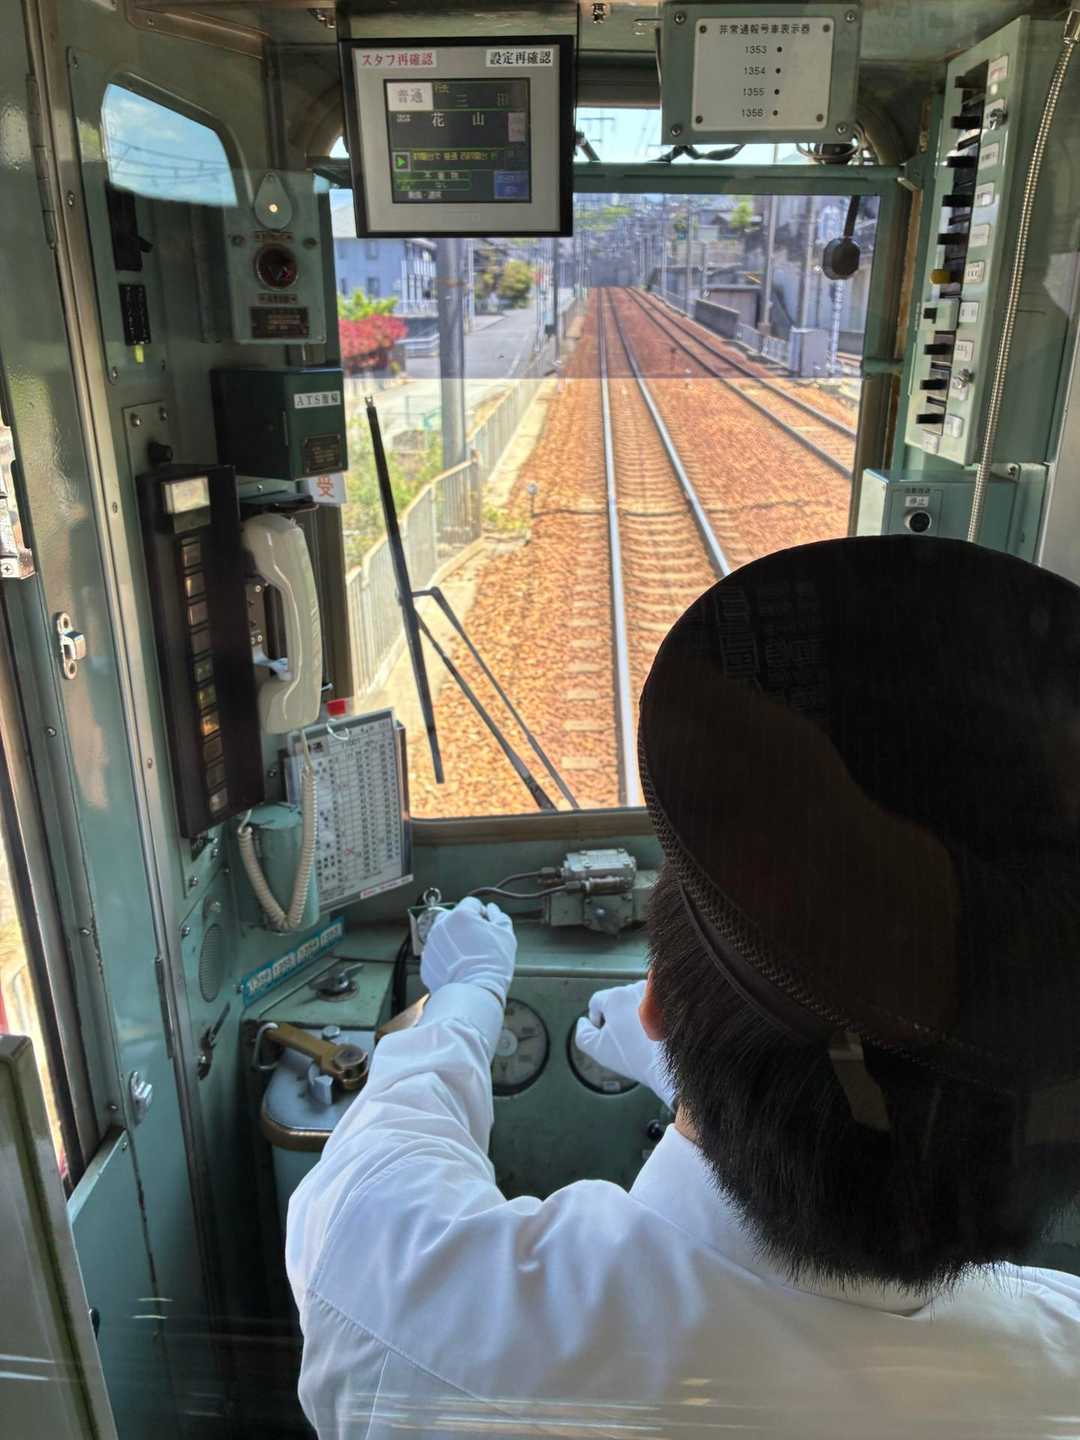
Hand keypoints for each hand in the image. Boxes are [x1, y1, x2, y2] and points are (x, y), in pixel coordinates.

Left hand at [420, 897, 515, 1003]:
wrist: (473, 992)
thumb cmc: (491, 965)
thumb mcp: (506, 936)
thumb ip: (499, 917)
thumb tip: (493, 910)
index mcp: (461, 915)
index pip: (471, 903)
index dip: (482, 913)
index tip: (486, 924)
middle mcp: (442, 925)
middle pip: (454, 916)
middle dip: (464, 925)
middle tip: (477, 941)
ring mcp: (431, 943)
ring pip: (443, 934)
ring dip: (453, 940)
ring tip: (468, 956)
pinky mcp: (427, 961)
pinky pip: (437, 953)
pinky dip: (445, 956)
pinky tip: (458, 966)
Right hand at [574, 981, 674, 1107]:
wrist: (672, 1063)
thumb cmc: (637, 1057)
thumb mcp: (599, 1050)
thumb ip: (583, 1034)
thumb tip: (583, 1023)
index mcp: (615, 996)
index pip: (597, 1002)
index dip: (596, 1019)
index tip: (604, 1033)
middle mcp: (636, 988)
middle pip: (618, 1000)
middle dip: (618, 1017)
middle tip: (625, 1039)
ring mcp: (656, 993)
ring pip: (638, 1001)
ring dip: (637, 1014)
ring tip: (643, 1037)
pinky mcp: (672, 1001)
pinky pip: (657, 1005)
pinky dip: (654, 1015)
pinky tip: (656, 1033)